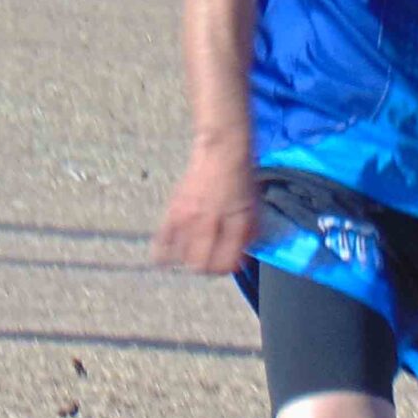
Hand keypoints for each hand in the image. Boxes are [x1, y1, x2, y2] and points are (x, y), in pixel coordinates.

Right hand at [153, 140, 256, 275]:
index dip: (227, 269)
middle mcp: (211, 224)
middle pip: (201, 265)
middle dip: (206, 269)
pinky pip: (163, 239)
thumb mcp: (255, 207)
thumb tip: (243, 257)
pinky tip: (163, 256)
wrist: (222, 149)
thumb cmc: (242, 176)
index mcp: (236, 225)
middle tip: (208, 262)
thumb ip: (249, 234)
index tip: (227, 265)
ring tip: (190, 256)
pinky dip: (162, 251)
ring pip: (181, 256)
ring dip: (186, 260)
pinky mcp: (174, 209)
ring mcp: (190, 217)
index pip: (226, 263)